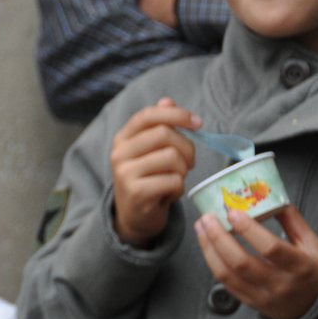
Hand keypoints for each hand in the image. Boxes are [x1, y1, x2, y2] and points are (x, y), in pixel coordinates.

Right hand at [110, 98, 199, 246]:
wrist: (135, 217)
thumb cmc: (148, 179)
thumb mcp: (151, 151)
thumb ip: (158, 125)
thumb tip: (167, 101)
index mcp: (122, 139)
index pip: (149, 115)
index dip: (178, 115)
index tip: (198, 123)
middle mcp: (119, 154)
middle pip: (165, 134)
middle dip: (187, 148)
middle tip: (190, 162)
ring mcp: (125, 174)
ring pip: (172, 158)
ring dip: (183, 170)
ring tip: (175, 179)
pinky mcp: (137, 193)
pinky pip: (174, 181)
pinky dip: (179, 189)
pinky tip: (169, 194)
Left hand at [194, 206, 317, 318]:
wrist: (314, 304)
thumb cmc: (313, 271)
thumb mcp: (312, 244)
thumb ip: (293, 221)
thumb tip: (273, 199)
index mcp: (300, 266)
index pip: (270, 248)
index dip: (249, 230)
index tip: (234, 213)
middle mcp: (279, 283)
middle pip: (241, 262)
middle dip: (219, 238)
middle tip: (208, 219)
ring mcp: (262, 296)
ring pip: (227, 274)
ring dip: (209, 250)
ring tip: (202, 230)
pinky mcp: (249, 302)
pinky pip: (225, 283)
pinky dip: (213, 263)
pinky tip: (208, 248)